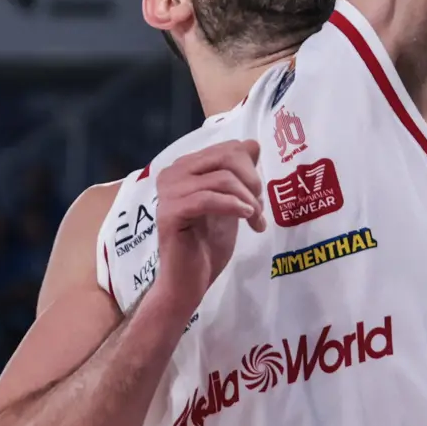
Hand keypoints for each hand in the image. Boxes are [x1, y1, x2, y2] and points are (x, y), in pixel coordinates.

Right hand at [152, 140, 263, 311]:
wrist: (189, 281)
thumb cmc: (209, 243)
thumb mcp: (231, 201)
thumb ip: (239, 173)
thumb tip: (253, 143)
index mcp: (186, 166)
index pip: (229, 148)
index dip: (251, 168)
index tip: (258, 195)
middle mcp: (172, 173)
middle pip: (227, 157)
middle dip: (252, 180)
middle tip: (258, 207)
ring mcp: (168, 192)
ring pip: (222, 178)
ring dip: (248, 199)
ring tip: (255, 218)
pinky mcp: (170, 213)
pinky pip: (208, 199)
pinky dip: (233, 206)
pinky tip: (247, 218)